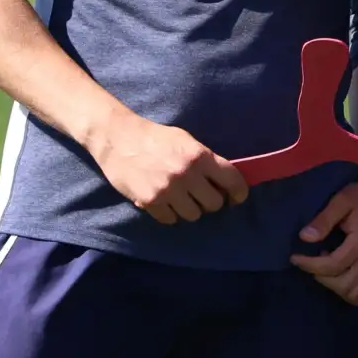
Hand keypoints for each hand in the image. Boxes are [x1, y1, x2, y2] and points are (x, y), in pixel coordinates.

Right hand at [87, 109, 247, 224]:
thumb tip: (225, 181)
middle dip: (210, 201)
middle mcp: (187, 174)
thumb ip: (206, 160)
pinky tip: (164, 201)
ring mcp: (168, 189)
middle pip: (214, 204)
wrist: (118, 138)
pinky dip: (169, 213)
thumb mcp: (186, 141)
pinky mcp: (150, 201)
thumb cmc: (155, 137)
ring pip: (193, 215)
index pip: (232, 181)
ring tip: (180, 198)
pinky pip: (170, 219)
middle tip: (201, 195)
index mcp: (200, 156)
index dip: (239, 193)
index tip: (236, 198)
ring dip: (189, 209)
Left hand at [291, 173, 357, 304]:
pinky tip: (336, 277)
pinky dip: (347, 292)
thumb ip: (323, 220)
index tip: (294, 257)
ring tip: (324, 269)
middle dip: (321, 277)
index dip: (310, 265)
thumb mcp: (341, 201)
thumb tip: (304, 238)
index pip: (333, 265)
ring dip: (334, 286)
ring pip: (353, 294)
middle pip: (343, 285)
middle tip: (310, 262)